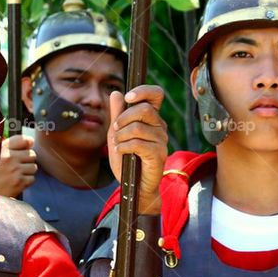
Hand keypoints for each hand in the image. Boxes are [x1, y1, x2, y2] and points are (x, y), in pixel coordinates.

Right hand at [0, 134, 37, 196]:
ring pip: (34, 167)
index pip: (23, 139)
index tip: (27, 147)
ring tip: (17, 174)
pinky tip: (17, 181)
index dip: (28, 143)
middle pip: (32, 154)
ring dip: (28, 172)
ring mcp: (15, 170)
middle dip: (27, 160)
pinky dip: (26, 181)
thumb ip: (12, 144)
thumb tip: (32, 141)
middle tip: (18, 165)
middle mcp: (9, 158)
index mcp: (2, 149)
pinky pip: (32, 178)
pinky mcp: (19, 182)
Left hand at [107, 85, 167, 215]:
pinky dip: (124, 147)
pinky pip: (138, 143)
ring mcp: (161, 140)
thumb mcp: (117, 133)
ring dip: (121, 136)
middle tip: (115, 129)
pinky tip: (121, 152)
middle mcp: (159, 126)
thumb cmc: (127, 159)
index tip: (128, 98)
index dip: (143, 91)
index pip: (156, 94)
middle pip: (145, 109)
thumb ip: (117, 114)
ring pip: (138, 127)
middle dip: (123, 118)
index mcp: (151, 118)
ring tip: (117, 145)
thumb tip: (116, 93)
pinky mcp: (159, 154)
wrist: (134, 185)